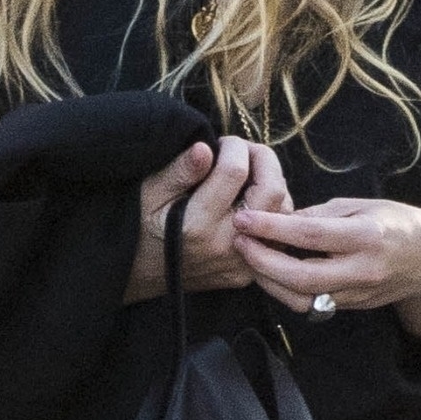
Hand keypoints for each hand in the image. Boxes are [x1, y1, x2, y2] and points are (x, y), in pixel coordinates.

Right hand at [126, 133, 291, 299]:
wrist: (138, 276)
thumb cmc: (139, 228)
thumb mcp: (148, 193)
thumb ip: (178, 171)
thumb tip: (205, 148)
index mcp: (196, 225)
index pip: (235, 171)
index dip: (234, 146)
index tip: (222, 143)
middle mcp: (224, 247)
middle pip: (271, 190)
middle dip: (264, 158)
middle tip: (244, 150)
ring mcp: (240, 263)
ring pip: (282, 211)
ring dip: (272, 182)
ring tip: (248, 172)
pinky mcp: (247, 273)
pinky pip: (275, 234)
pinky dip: (271, 209)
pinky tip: (251, 199)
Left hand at [234, 196, 420, 340]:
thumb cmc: (394, 223)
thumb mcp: (360, 205)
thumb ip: (319, 215)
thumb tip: (278, 218)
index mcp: (367, 236)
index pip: (310, 235)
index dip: (271, 228)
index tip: (243, 218)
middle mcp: (362, 270)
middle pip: (301, 276)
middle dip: (263, 262)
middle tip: (239, 242)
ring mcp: (357, 294)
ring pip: (302, 298)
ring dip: (269, 281)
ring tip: (249, 258)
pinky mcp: (350, 308)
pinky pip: (310, 304)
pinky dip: (285, 290)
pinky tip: (270, 273)